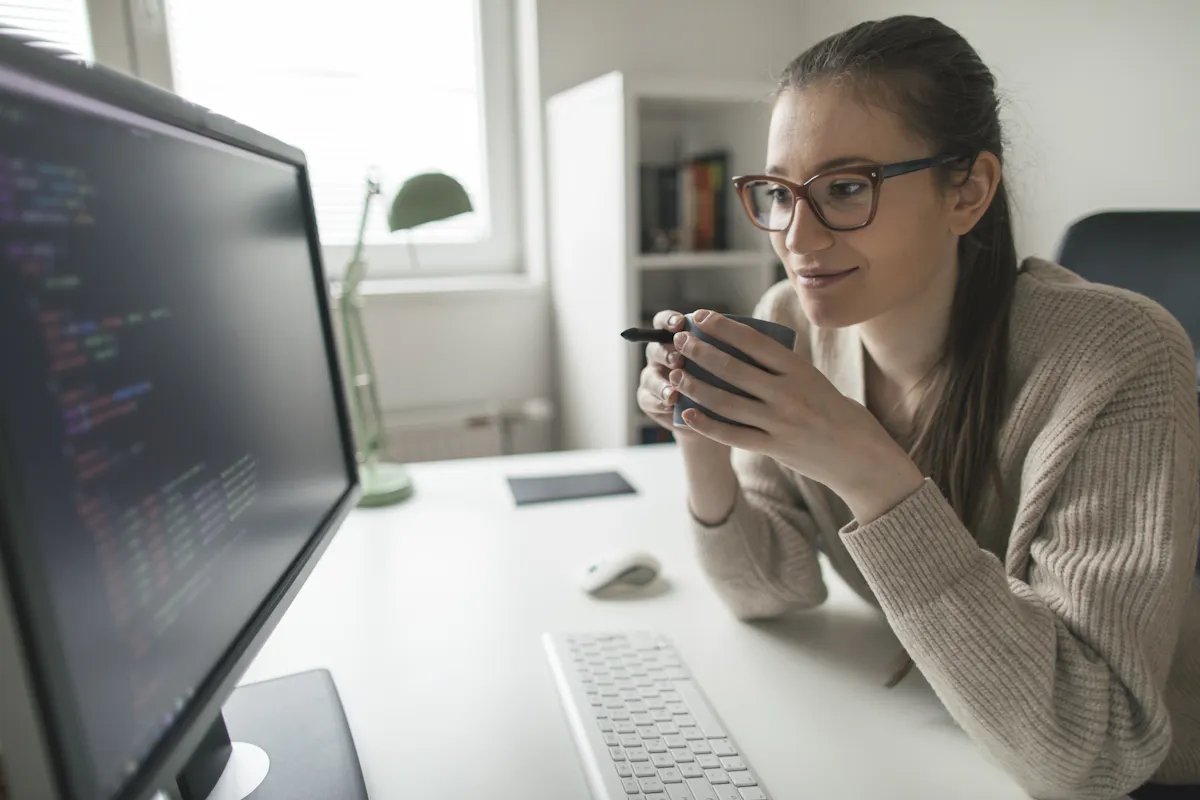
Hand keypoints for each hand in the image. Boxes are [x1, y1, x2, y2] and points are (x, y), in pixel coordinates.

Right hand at [635, 310, 723, 449]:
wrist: (714, 417)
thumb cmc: (724, 384)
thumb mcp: (726, 366)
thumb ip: (721, 351)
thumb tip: (733, 336)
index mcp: (676, 340)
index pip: (665, 322)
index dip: (669, 321)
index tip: (680, 324)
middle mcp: (661, 357)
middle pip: (654, 348)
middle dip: (665, 353)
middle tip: (678, 360)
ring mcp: (653, 379)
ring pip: (649, 376)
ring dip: (660, 383)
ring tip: (673, 393)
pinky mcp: (650, 401)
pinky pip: (648, 400)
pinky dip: (659, 402)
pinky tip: (671, 405)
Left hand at [670, 309, 924, 521]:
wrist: (860, 456)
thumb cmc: (834, 411)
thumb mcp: (813, 380)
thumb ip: (781, 368)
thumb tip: (739, 348)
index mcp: (799, 370)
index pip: (754, 342)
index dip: (723, 327)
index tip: (700, 316)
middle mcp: (788, 394)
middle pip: (733, 369)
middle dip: (700, 352)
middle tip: (679, 342)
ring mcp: (780, 422)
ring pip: (726, 401)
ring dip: (695, 385)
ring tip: (676, 373)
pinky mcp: (774, 447)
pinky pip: (732, 434)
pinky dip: (706, 423)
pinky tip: (687, 413)